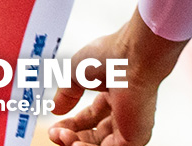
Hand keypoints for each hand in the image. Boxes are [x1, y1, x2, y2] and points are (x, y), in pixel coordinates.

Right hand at [47, 12, 183, 145]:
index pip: (90, 120)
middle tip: (56, 134)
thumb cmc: (111, 55)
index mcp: (113, 95)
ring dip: (77, 145)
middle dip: (71, 138)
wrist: (131, 56)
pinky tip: (75, 143)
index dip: (70, 126)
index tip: (55, 127)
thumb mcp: (76, 73)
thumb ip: (66, 93)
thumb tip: (56, 109)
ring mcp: (130, 126)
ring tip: (64, 137)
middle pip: (94, 137)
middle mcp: (123, 112)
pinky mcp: (136, 136)